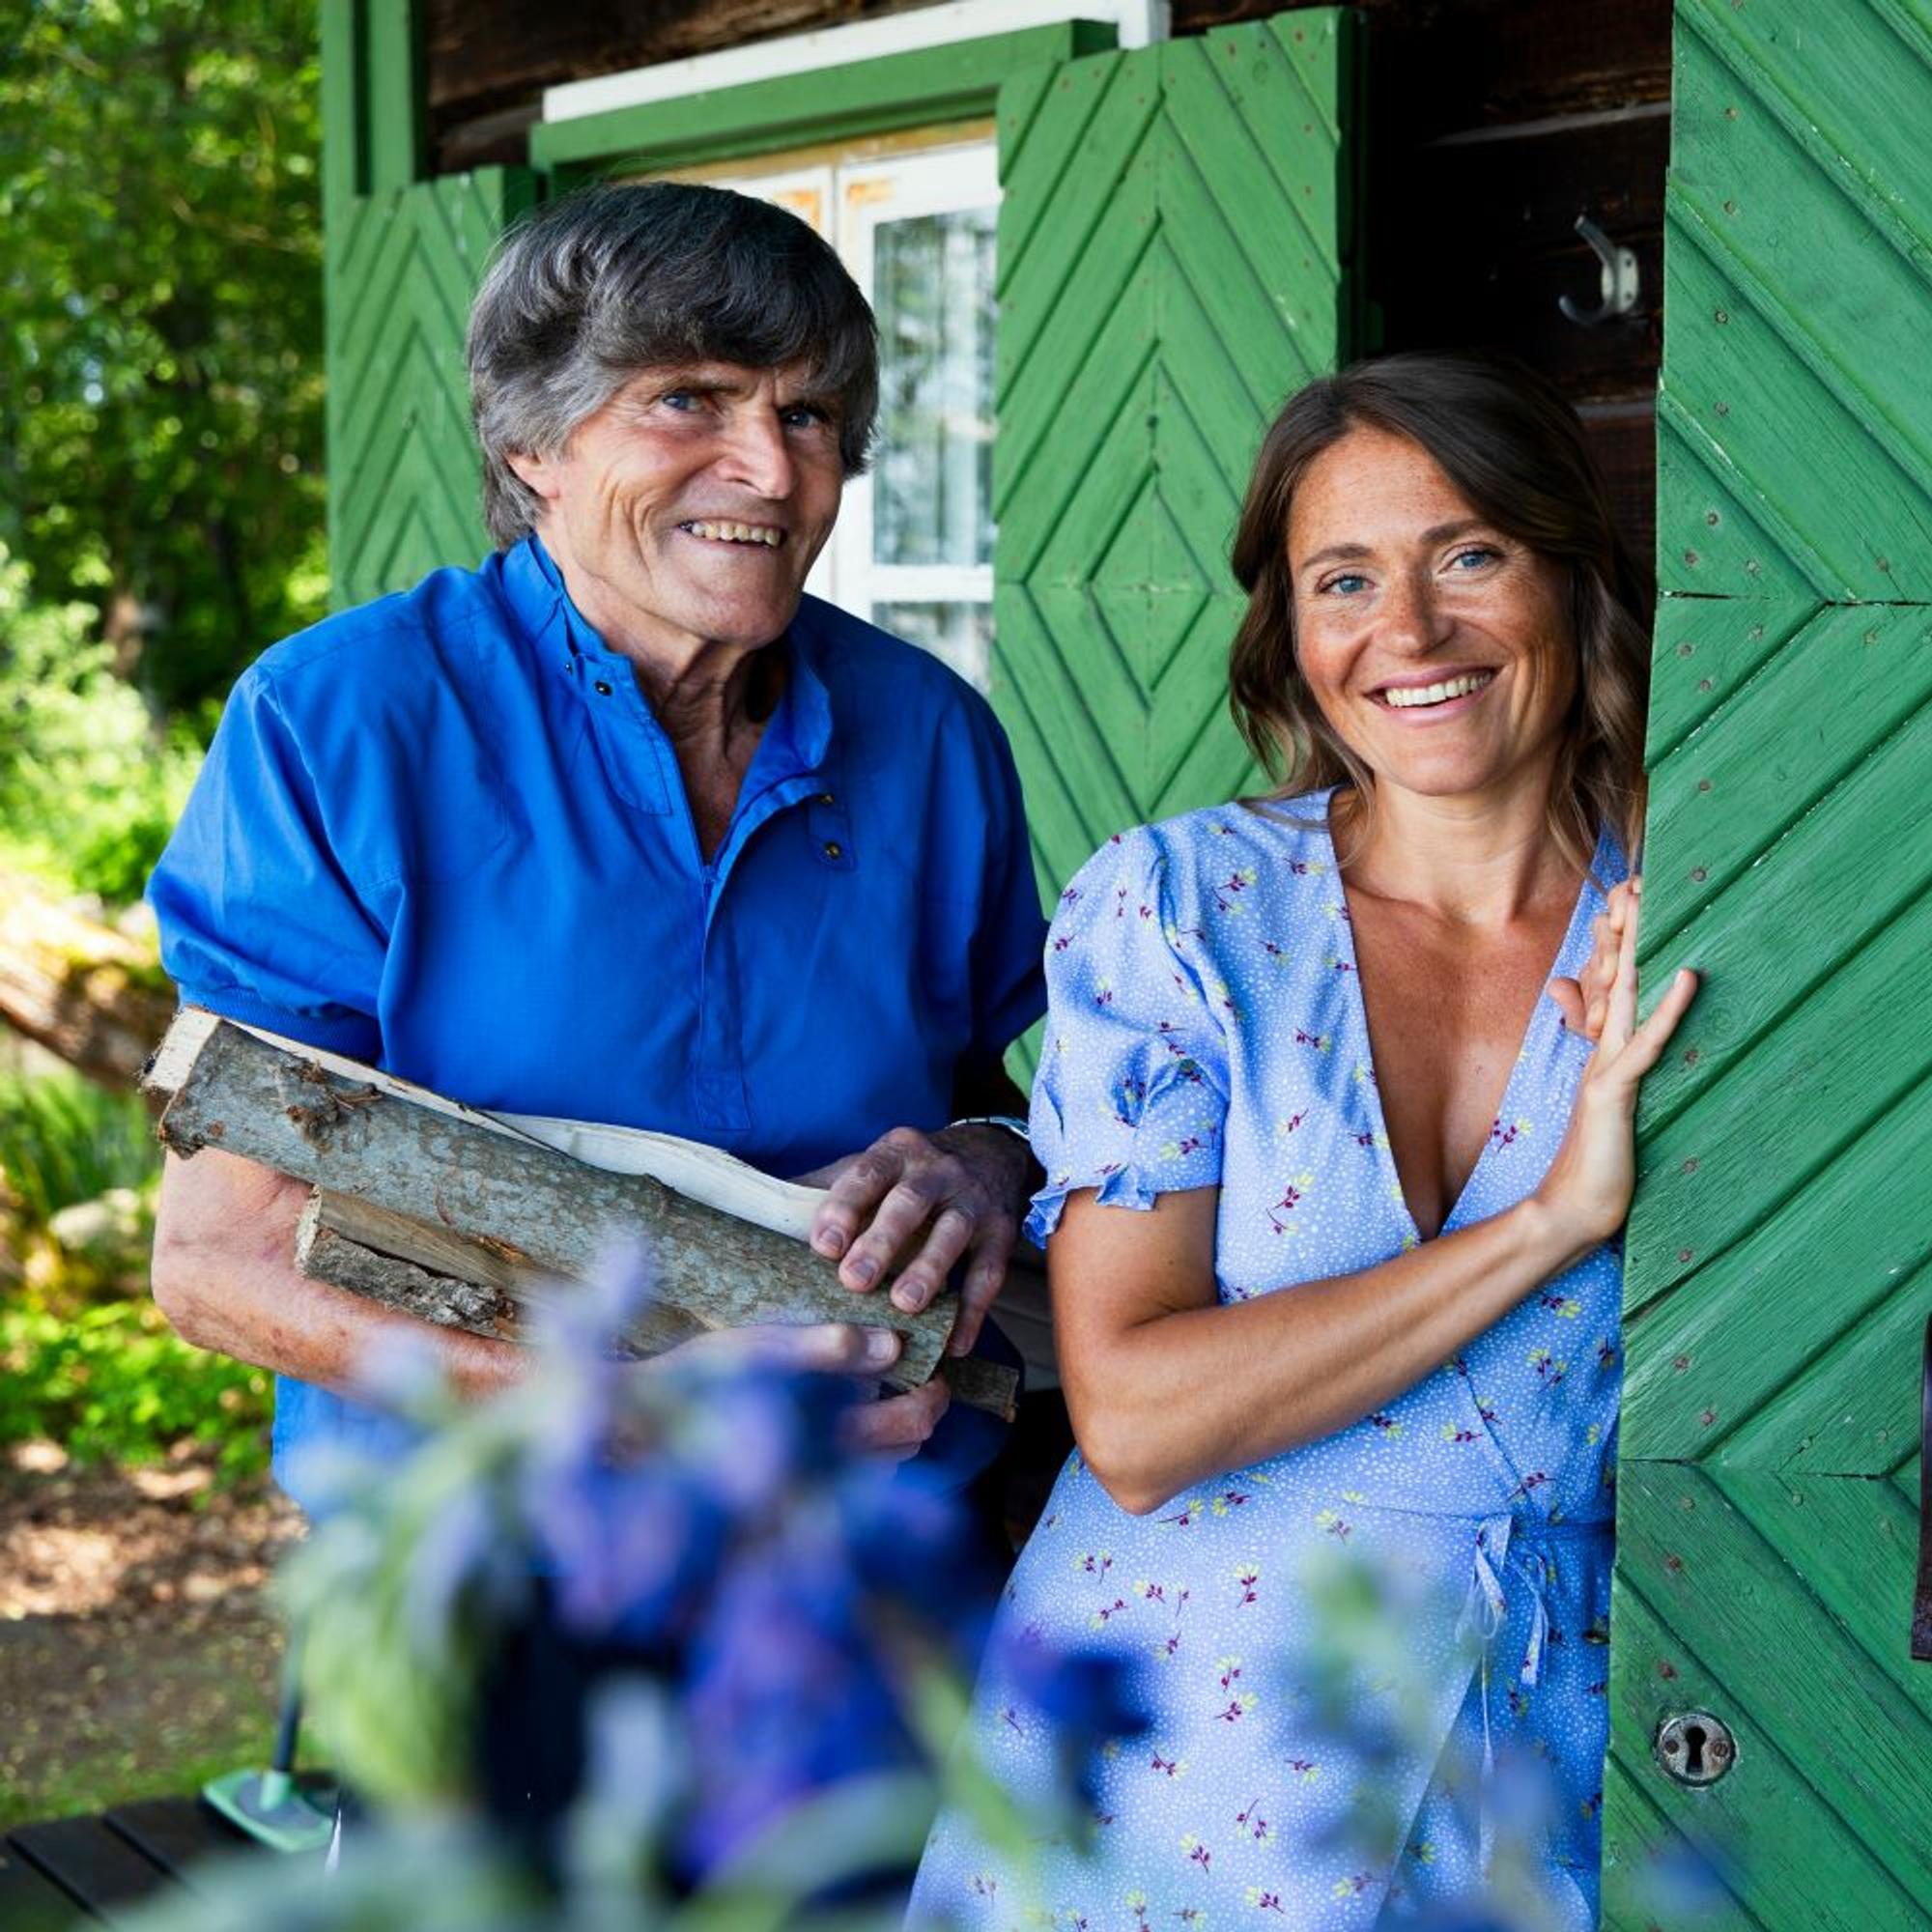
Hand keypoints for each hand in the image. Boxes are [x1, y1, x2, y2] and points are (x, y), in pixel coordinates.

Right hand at [666, 1320, 950, 1464]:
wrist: (640, 1435)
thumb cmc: (699, 1382)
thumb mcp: (760, 1348)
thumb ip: (826, 1347)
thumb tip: (891, 1345)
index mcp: (828, 1439)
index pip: (914, 1423)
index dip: (932, 1390)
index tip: (927, 1362)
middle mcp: (829, 1477)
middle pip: (908, 1446)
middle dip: (918, 1406)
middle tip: (906, 1370)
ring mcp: (814, 1492)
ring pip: (885, 1463)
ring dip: (892, 1428)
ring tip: (870, 1389)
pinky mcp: (796, 1497)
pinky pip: (852, 1475)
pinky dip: (862, 1448)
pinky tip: (835, 1416)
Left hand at [808, 1124, 1031, 1355]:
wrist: (991, 1154)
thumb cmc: (911, 1172)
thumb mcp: (873, 1165)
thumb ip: (824, 1188)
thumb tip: (759, 1211)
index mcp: (895, 1152)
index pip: (866, 1174)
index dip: (844, 1208)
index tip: (822, 1246)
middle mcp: (937, 1170)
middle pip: (908, 1203)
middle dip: (882, 1241)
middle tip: (855, 1280)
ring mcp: (973, 1200)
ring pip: (952, 1233)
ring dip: (929, 1269)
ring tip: (905, 1305)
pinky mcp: (1002, 1232)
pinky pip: (989, 1272)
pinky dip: (974, 1310)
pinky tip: (954, 1342)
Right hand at [1530, 876, 1698, 1263]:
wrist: (1570, 1206)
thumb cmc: (1595, 1157)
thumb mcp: (1603, 1095)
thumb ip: (1602, 1051)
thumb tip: (1580, 1008)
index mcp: (1600, 1046)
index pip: (1610, 981)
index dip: (1618, 938)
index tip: (1628, 894)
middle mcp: (1599, 1048)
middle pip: (1610, 974)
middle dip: (1620, 926)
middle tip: (1632, 878)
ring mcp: (1604, 1066)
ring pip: (1621, 995)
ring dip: (1633, 947)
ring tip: (1644, 903)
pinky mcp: (1613, 1091)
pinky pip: (1645, 1043)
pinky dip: (1668, 1008)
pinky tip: (1686, 976)